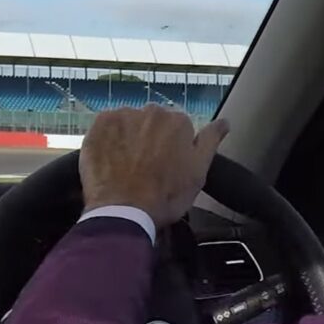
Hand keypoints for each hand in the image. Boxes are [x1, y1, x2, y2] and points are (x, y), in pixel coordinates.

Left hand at [79, 105, 229, 226]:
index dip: (170, 149)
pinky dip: (108, 139)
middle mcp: (152, 112)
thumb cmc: (163, 197)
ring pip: (129, 123)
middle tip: (144, 168)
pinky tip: (109, 159)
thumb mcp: (198, 173)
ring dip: (128, 138)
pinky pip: (106, 126)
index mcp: (178, 122)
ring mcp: (123, 116)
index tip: (163, 166)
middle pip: (152, 122)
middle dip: (149, 139)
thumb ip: (210, 141)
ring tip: (125, 166)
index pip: (176, 129)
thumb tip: (224, 123)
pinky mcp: (100, 123)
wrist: (123, 211)